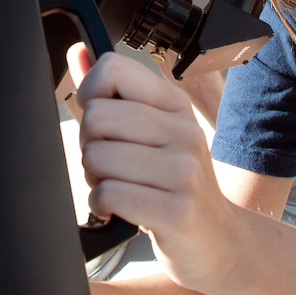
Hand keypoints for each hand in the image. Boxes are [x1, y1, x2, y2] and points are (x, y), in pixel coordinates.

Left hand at [67, 46, 242, 294]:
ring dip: (95, 179)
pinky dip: (101, 206)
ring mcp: (184, 171)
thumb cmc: (173, 185)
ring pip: (97, 157)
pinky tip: (120, 210)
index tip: (101, 124)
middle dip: (89, 146)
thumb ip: (111, 94)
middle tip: (110, 166)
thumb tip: (78, 52)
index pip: (112, 69)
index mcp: (175, 104)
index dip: (90, 96)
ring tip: (120, 187)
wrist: (217, 242)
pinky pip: (108, 194)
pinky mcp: (177, 211)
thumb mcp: (151, 132)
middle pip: (96, 117)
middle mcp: (184, 131)